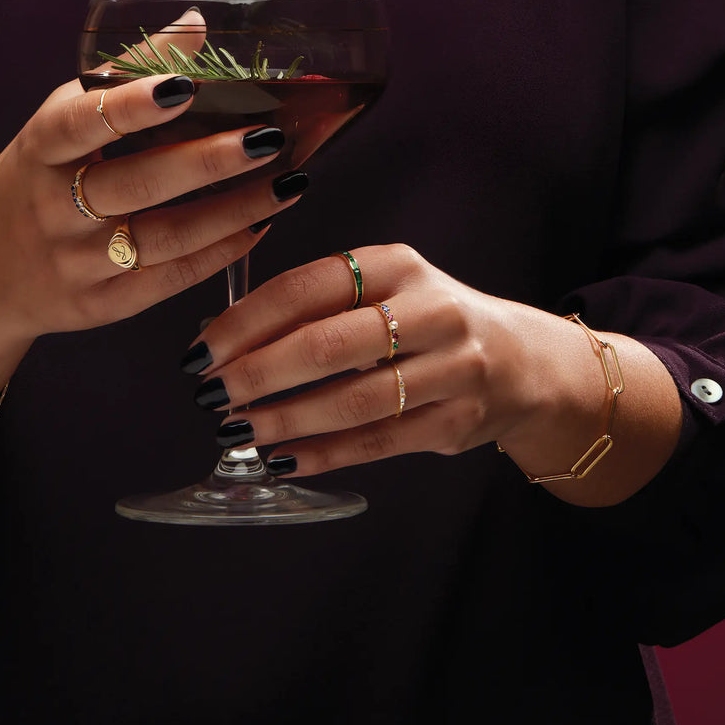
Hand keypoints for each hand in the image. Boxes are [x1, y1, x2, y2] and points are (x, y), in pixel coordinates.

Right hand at [0, 15, 307, 459]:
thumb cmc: (33, 183)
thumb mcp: (56, 126)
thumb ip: (121, 75)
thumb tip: (196, 23)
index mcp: (38, 151)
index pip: (79, 124)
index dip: (130, 106)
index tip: (185, 86)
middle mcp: (52, 210)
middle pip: (136, 185)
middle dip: (207, 162)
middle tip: (269, 138)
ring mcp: (76, 264)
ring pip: (165, 239)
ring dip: (234, 210)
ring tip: (289, 182)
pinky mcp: (101, 305)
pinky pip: (169, 280)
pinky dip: (220, 252)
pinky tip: (260, 224)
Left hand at [186, 244, 680, 503]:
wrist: (523, 361)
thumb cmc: (429, 320)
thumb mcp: (383, 289)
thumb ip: (316, 307)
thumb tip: (223, 339)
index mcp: (397, 265)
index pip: (305, 287)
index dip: (245, 322)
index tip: (201, 350)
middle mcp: (430, 310)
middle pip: (326, 345)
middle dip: (257, 374)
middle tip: (212, 395)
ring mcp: (451, 369)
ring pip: (351, 401)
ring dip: (284, 420)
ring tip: (238, 430)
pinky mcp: (457, 422)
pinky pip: (376, 442)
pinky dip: (322, 455)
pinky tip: (281, 459)